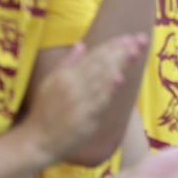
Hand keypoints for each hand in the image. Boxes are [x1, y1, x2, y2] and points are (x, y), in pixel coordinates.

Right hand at [27, 36, 148, 164]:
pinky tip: (120, 78)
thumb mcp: (51, 82)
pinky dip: (109, 89)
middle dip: (122, 50)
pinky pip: (98, 101)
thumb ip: (68, 63)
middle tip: (141, 39)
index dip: (113, 45)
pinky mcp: (83, 117)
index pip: (94, 55)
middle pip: (101, 63)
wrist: (37, 140)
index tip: (131, 37)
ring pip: (102, 78)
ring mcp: (79, 100)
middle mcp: (73, 84)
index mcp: (66, 74)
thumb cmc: (45, 112)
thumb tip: (81, 44)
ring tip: (135, 51)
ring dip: (120, 63)